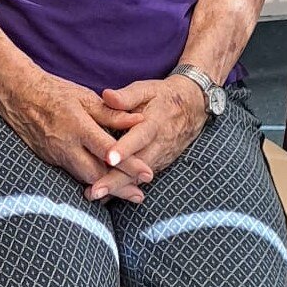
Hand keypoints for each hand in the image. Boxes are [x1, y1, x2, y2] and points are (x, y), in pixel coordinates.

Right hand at [0, 67, 153, 202]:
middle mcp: (66, 145)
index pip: (108, 150)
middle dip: (119, 187)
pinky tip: (103, 185)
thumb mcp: (85, 97)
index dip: (129, 165)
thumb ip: (112, 113)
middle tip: (140, 197)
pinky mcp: (49, 160)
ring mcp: (56, 155)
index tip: (148, 174)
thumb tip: (139, 120)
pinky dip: (90, 180)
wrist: (18, 96)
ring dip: (106, 187)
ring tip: (128, 194)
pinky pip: (73, 173)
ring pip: (84, 178)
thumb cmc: (54, 92)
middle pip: (96, 174)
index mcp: (78, 126)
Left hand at [84, 76, 208, 199]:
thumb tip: (107, 96)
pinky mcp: (159, 164)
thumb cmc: (162, 96)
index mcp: (153, 123)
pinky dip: (125, 187)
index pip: (139, 138)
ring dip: (118, 188)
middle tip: (94, 191)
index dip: (125, 149)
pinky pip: (141, 178)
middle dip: (115, 180)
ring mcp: (160, 157)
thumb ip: (127, 96)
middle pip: (137, 166)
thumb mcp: (146, 89)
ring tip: (94, 196)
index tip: (109, 158)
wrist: (192, 106)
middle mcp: (158, 144)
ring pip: (138, 177)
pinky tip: (106, 195)